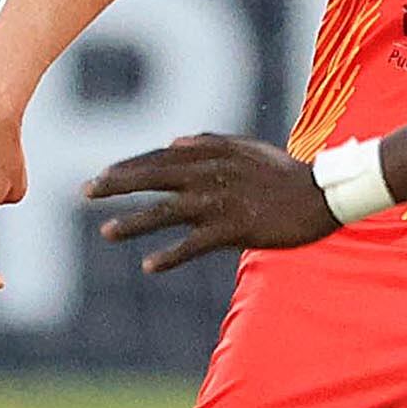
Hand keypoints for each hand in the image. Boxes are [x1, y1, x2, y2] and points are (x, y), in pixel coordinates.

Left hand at [86, 133, 332, 271]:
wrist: (321, 195)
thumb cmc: (284, 172)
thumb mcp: (246, 147)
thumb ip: (209, 142)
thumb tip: (173, 142)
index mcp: (211, 154)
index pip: (158, 158)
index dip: (127, 166)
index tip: (101, 176)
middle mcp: (209, 175)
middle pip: (152, 178)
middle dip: (115, 185)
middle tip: (85, 192)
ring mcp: (219, 203)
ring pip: (165, 212)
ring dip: (133, 223)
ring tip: (106, 232)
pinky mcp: (233, 229)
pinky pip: (193, 244)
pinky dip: (170, 255)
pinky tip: (149, 266)